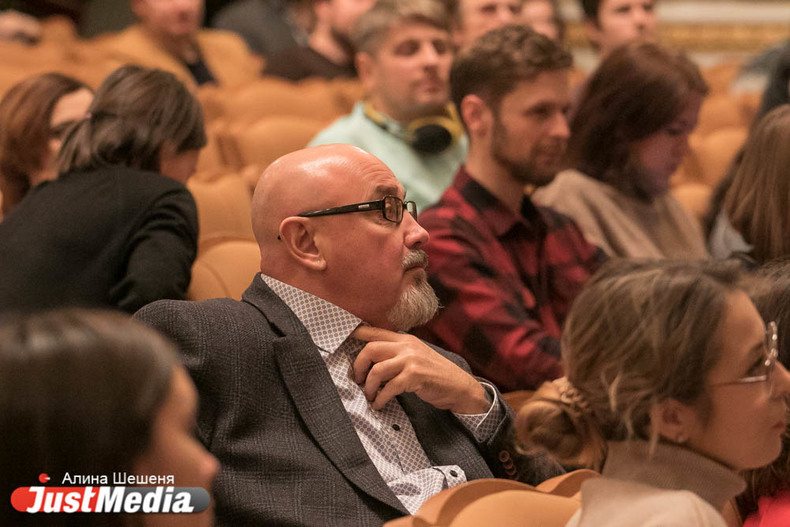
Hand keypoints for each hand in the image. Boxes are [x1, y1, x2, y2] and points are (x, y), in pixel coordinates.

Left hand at [351, 326, 488, 413]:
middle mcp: (407, 346)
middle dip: (359, 366)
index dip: (356, 334)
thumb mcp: (416, 357)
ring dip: (369, 386)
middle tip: (358, 379)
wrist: (459, 387)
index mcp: (405, 339)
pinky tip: (379, 404)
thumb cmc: (435, 374)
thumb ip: (397, 354)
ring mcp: (411, 360)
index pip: (375, 331)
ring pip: (377, 369)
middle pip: (370, 349)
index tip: (342, 340)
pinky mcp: (415, 376)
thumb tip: (371, 362)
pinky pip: (389, 387)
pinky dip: (380, 398)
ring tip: (370, 396)